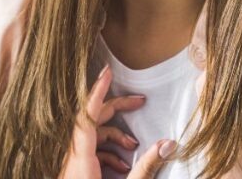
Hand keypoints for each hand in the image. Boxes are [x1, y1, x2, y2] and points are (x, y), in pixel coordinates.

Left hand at [59, 64, 175, 177]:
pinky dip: (108, 152)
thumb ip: (146, 167)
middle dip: (117, 108)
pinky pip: (90, 150)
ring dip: (115, 137)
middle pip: (93, 120)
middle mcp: (73, 157)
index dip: (98, 91)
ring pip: (93, 136)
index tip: (107, 72)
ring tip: (134, 146)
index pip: (88, 115)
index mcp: (81, 158)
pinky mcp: (77, 170)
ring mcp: (73, 163)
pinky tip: (123, 166)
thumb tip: (167, 144)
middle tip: (139, 101)